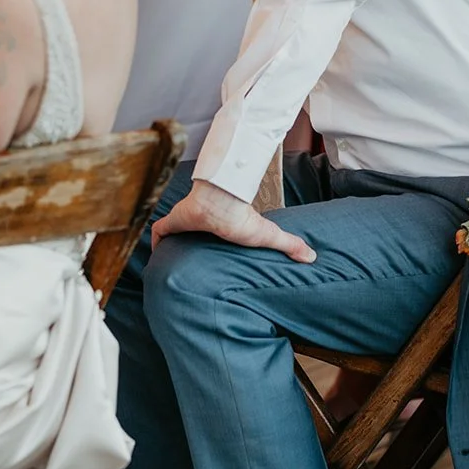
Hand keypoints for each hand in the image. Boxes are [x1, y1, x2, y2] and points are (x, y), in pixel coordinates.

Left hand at [152, 179, 315, 262]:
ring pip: (172, 232)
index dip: (207, 241)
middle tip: (185, 263)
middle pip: (189, 233)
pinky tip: (157, 257)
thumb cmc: (242, 219)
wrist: (224, 204)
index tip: (207, 256)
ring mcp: (184, 220)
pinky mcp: (173, 221)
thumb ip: (290, 245)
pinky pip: (159, 232)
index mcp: (218, 225)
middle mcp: (199, 222)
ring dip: (169, 243)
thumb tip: (313, 257)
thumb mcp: (269, 235)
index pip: (210, 232)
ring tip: (168, 264)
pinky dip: (155, 242)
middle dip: (186, 244)